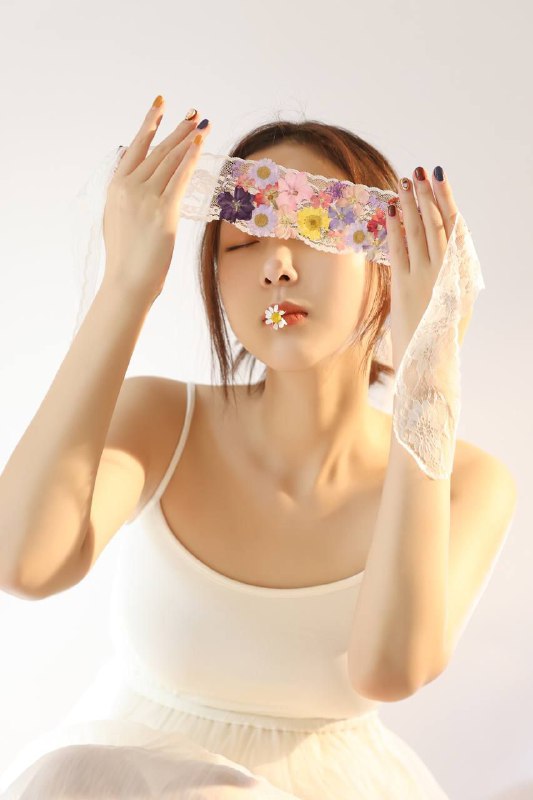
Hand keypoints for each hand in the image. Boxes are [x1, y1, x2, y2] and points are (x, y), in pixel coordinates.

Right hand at [102, 98, 210, 301]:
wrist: (127, 281)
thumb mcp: (115, 218)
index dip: (149, 125)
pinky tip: (199, 145)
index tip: (159, 106)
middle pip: (156, 150)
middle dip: (176, 129)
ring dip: (187, 140)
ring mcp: (145, 198)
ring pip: (169, 160)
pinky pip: (179, 178)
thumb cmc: (125, 257)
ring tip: (201, 124)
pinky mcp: (163, 212)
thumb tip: (130, 170)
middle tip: (193, 113)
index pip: (134, 148)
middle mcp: (128, 187)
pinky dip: (190, 159)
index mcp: (115, 187)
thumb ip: (123, 193)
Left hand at [385, 166, 470, 372]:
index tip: (438, 179)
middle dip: (427, 195)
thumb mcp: (455, 303)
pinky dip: (396, 228)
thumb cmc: (440, 336)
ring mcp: (425, 279)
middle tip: (419, 171)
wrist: (428, 364)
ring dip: (411, 205)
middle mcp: (447, 272)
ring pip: (419, 232)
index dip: (446, 201)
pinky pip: (399, 250)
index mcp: (463, 274)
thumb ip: (451, 275)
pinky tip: (392, 210)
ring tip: (405, 182)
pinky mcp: (403, 287)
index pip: (455, 228)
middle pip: (437, 224)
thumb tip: (444, 247)